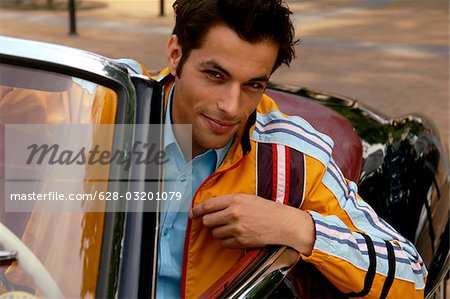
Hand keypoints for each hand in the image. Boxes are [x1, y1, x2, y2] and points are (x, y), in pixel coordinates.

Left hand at [191, 193, 314, 254]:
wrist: (283, 224)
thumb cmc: (266, 209)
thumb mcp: (247, 198)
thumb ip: (228, 202)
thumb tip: (209, 208)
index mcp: (235, 200)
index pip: (207, 205)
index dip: (197, 210)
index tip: (192, 214)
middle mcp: (234, 214)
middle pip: (208, 221)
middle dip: (210, 222)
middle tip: (218, 221)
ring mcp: (237, 229)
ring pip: (215, 233)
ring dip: (220, 232)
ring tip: (233, 227)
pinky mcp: (241, 241)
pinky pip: (224, 243)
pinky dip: (228, 241)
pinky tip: (238, 235)